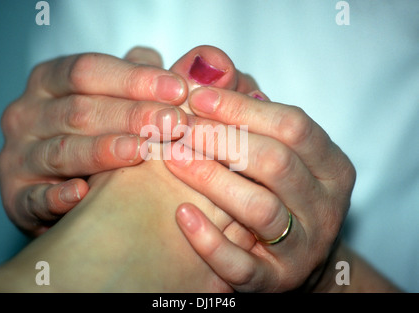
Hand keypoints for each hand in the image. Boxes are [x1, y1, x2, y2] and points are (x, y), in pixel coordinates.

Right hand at [0, 48, 188, 236]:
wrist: (64, 180)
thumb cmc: (103, 131)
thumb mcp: (127, 98)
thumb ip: (159, 80)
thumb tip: (208, 65)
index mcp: (50, 82)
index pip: (89, 71)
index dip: (134, 79)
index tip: (179, 89)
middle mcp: (28, 115)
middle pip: (79, 110)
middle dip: (130, 116)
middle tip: (174, 124)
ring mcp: (19, 157)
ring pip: (61, 151)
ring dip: (104, 151)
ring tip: (142, 152)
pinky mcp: (18, 197)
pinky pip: (35, 197)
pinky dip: (58, 196)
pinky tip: (83, 193)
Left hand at [166, 85, 355, 291]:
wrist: (289, 256)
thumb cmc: (272, 187)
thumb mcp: (268, 145)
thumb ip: (242, 105)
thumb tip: (206, 65)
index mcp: (331, 165)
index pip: (292, 125)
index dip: (242, 107)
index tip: (196, 96)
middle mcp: (326, 206)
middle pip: (276, 163)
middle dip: (221, 139)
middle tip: (177, 126)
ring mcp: (303, 247)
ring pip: (260, 209)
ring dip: (210, 179)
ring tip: (172, 157)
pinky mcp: (275, 281)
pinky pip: (242, 263)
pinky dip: (209, 239)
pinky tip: (181, 214)